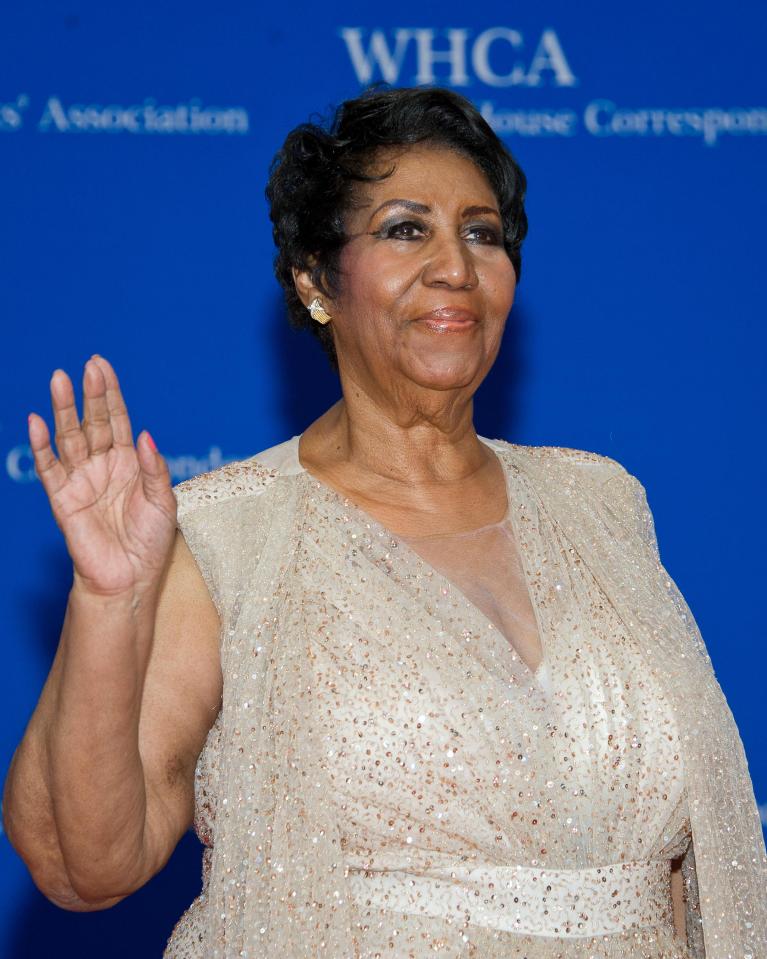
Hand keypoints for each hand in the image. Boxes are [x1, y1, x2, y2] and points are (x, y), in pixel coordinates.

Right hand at [28, 355, 176, 598]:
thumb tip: (145, 434)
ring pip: (70, 437)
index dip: (111, 394)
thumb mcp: (163, 502)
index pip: (117, 420)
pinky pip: (49, 468)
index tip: (102, 366)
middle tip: (88, 367)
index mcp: (130, 463)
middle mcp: (103, 466)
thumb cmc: (151, 542)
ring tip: (59, 380)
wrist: (130, 579)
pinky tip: (36, 422)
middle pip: (93, 422)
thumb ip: (155, 468)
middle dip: (90, 394)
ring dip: (64, 409)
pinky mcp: (62, 498)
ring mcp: (81, 480)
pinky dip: (41, 445)